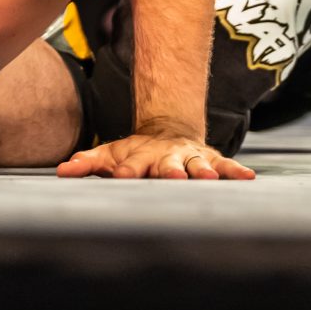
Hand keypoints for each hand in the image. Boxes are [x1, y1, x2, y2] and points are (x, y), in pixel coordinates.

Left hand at [57, 130, 253, 179]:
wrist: (168, 131)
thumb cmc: (133, 153)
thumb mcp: (109, 154)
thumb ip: (87, 162)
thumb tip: (62, 170)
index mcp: (141, 157)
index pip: (133, 164)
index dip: (128, 170)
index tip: (123, 176)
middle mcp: (167, 157)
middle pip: (168, 165)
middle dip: (170, 171)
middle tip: (172, 177)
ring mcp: (190, 157)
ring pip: (198, 165)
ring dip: (203, 171)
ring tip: (210, 178)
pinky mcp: (211, 159)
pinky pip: (226, 165)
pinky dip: (236, 171)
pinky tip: (248, 177)